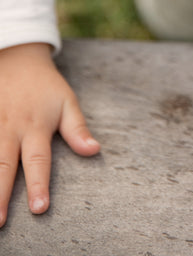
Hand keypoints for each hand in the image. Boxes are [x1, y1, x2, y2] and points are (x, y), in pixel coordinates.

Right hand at [0, 43, 99, 226]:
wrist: (17, 59)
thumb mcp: (67, 102)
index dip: (39, 185)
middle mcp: (11, 129)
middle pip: (4, 165)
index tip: (39, 208)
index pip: (38, 160)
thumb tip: (94, 151)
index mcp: (36, 126)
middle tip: (0, 223)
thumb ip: (78, 129)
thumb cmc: (45, 86)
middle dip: (1, 196)